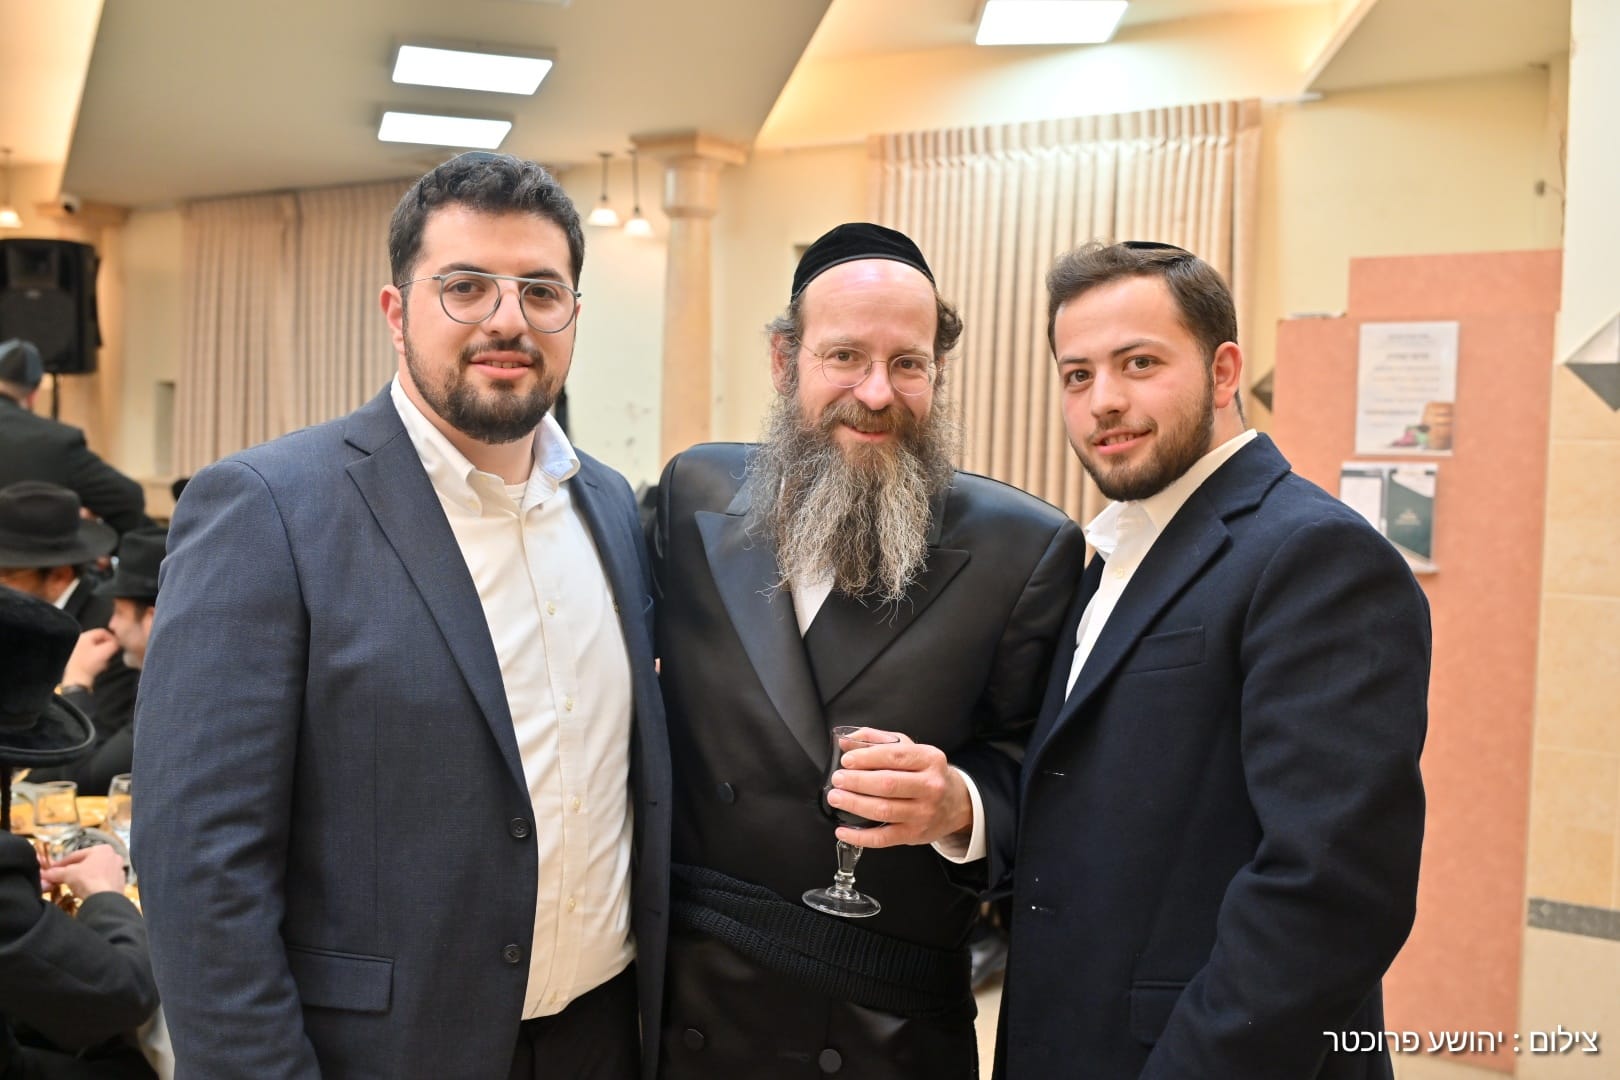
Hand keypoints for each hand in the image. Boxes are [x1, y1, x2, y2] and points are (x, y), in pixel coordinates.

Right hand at [41, 844, 128, 896]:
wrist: (104, 900)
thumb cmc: (87, 880)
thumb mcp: (67, 874)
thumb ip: (55, 873)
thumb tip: (44, 874)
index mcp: (102, 849)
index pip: (76, 855)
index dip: (61, 863)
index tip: (51, 869)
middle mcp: (113, 857)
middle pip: (87, 863)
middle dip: (72, 871)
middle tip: (59, 877)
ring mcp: (118, 871)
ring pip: (95, 873)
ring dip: (82, 878)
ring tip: (70, 885)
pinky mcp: (119, 884)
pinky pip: (101, 882)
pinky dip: (92, 885)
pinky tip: (83, 892)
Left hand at [64, 628, 118, 686]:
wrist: (77, 679)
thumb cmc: (89, 665)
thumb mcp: (106, 651)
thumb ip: (114, 644)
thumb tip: (118, 643)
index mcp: (84, 636)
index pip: (103, 631)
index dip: (112, 638)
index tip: (117, 646)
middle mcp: (79, 640)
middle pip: (99, 640)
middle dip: (107, 647)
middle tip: (110, 655)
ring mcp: (77, 649)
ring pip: (96, 647)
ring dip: (103, 654)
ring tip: (104, 662)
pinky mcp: (77, 657)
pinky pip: (91, 654)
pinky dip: (96, 658)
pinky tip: (98, 665)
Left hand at [825, 731, 972, 848]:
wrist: (955, 803)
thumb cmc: (926, 773)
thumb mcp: (909, 748)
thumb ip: (877, 740)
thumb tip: (845, 741)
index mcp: (929, 759)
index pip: (894, 756)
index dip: (866, 758)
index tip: (847, 760)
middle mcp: (931, 786)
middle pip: (887, 784)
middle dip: (856, 781)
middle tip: (838, 779)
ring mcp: (924, 813)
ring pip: (883, 810)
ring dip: (854, 804)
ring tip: (836, 797)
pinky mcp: (915, 834)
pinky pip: (883, 838)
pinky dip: (860, 836)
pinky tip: (843, 830)